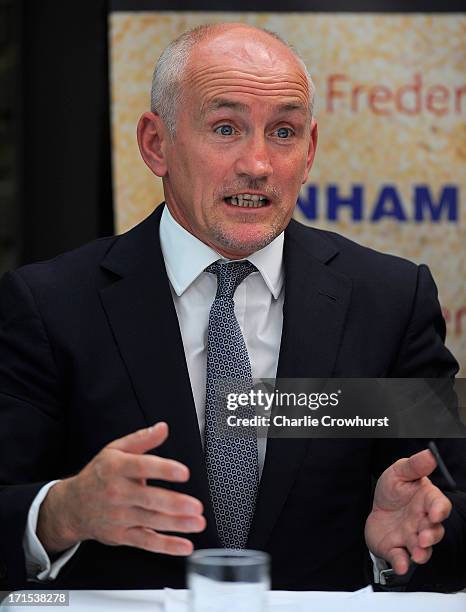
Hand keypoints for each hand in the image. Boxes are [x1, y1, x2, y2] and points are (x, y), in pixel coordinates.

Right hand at [37, 422, 204, 555]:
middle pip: (149, 499)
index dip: (164, 469)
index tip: (184, 472)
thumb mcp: (115, 450)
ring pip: (151, 521)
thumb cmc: (99, 475)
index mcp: (116, 468)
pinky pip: (146, 541)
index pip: (142, 467)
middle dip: (174, 504)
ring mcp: (119, 516)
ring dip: (177, 524)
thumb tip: (163, 428)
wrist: (72, 506)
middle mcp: (117, 493)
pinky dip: (167, 546)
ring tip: (198, 522)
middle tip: (196, 506)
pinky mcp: (122, 535)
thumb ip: (142, 439)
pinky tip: (184, 545)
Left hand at [365, 449, 451, 574]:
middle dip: (430, 536)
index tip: (436, 513)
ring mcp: (410, 537)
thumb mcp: (399, 472)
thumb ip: (414, 466)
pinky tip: (400, 564)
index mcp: (426, 501)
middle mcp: (422, 522)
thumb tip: (430, 454)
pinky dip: (401, 562)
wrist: (377, 508)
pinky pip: (401, 558)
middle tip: (422, 538)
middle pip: (434, 531)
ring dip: (421, 553)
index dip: (440, 510)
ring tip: (416, 554)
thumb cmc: (394, 489)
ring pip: (422, 549)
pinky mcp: (396, 549)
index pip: (440, 506)